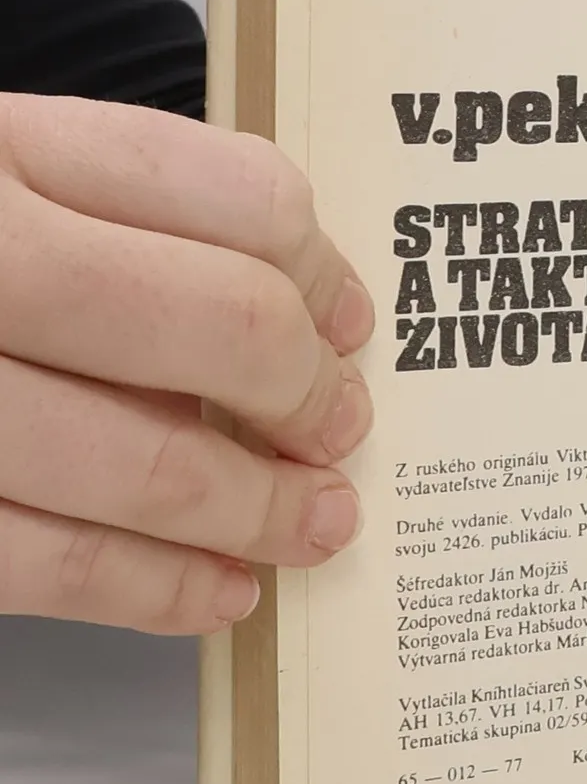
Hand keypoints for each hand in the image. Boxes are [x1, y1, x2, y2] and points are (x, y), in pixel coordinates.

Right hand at [0, 94, 373, 634]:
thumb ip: (113, 210)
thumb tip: (306, 308)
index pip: (232, 191)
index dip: (319, 268)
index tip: (346, 321)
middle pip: (217, 323)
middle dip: (306, 394)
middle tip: (339, 429)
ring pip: (144, 459)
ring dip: (258, 508)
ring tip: (313, 524)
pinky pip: (44, 563)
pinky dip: (157, 588)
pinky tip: (217, 592)